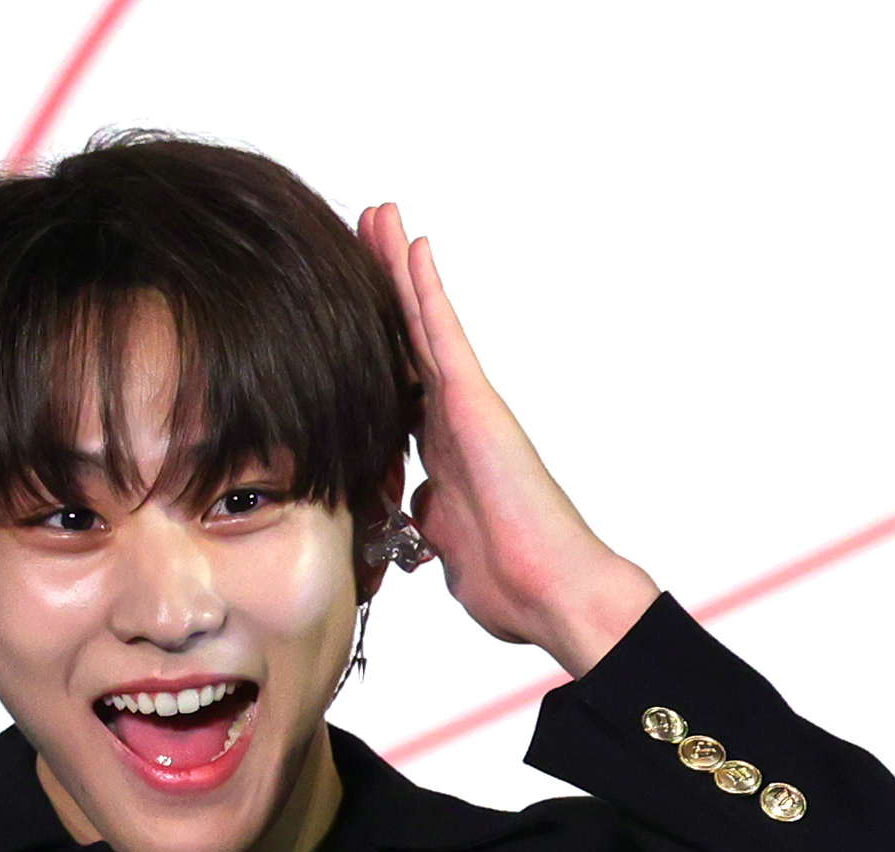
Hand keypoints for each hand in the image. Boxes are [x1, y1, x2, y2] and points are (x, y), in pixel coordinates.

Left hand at [359, 205, 658, 677]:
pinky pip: (443, 337)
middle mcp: (452, 422)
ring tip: (376, 215)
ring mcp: (466, 409)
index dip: (370, 349)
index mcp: (440, 454)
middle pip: (406, 343)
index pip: (395, 386)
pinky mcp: (475, 405)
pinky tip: (410, 244)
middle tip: (360, 232)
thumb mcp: (442, 549)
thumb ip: (424, 522)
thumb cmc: (512, 584)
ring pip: (421, 324)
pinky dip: (425, 291)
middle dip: (382, 289)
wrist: (551, 593)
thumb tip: (413, 517)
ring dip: (397, 269)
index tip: (343, 314)